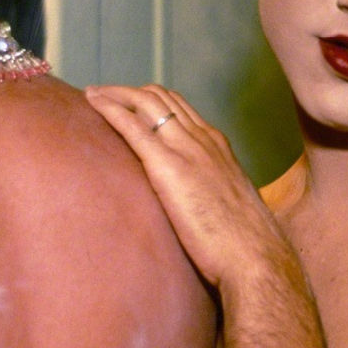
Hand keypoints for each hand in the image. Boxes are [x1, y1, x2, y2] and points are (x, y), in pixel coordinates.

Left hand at [86, 84, 291, 287]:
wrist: (255, 256)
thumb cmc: (245, 243)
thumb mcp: (230, 205)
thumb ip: (211, 193)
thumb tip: (197, 205)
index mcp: (218, 147)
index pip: (181, 109)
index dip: (152, 101)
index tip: (130, 104)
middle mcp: (203, 139)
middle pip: (161, 98)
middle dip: (128, 91)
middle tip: (103, 94)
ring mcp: (187, 149)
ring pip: (147, 102)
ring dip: (116, 93)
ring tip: (92, 94)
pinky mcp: (168, 166)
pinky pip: (134, 127)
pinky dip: (110, 108)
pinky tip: (92, 102)